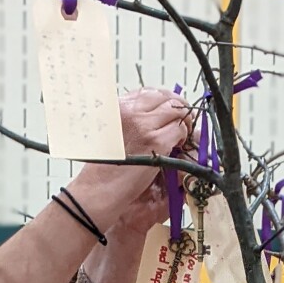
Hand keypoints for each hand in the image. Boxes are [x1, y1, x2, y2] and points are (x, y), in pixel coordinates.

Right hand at [70, 88, 190, 236]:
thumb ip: (128, 122)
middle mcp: (131, 111)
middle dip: (179, 108)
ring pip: (177, 111)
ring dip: (184, 122)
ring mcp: (144, 125)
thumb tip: (152, 116)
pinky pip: (180, 130)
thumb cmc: (103, 169)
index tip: (171, 110)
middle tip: (184, 121)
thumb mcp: (111, 135)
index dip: (165, 100)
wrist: (98, 190)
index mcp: (118, 107)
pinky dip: (183, 136)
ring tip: (181, 136)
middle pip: (166, 98)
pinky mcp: (156, 141)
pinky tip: (177, 147)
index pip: (150, 92)